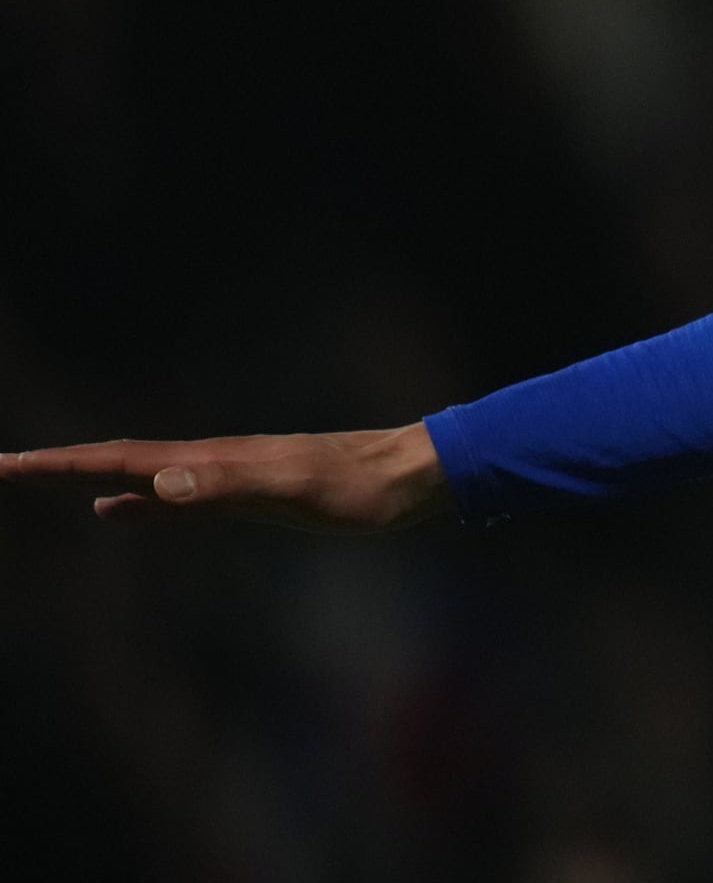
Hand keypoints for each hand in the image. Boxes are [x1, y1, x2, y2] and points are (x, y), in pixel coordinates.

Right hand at [0, 424, 453, 533]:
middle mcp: (209, 462)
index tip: (5, 465)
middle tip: (1, 468)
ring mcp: (225, 478)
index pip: (119, 460)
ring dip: (87, 479)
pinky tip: (116, 514)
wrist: (410, 476)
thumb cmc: (359, 487)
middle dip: (56, 465)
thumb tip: (156, 485)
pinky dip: (135, 506)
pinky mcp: (246, 497)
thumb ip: (226, 486)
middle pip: (117, 461)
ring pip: (138, 478)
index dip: (59, 464)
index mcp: (209, 460)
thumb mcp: (294, 491)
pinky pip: (172, 502)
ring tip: (39, 482)